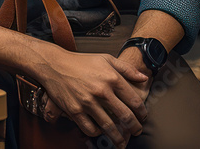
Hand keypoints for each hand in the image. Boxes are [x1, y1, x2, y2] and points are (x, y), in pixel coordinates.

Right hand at [34, 50, 148, 147]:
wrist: (55, 64)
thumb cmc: (81, 61)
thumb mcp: (106, 59)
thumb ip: (127, 69)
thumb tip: (144, 78)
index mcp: (112, 78)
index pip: (134, 100)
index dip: (142, 112)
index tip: (143, 117)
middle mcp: (102, 91)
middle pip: (124, 116)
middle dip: (134, 127)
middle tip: (137, 132)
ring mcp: (88, 102)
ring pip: (109, 126)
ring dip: (118, 137)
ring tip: (122, 142)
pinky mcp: (75, 110)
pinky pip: (90, 128)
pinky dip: (97, 133)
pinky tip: (100, 132)